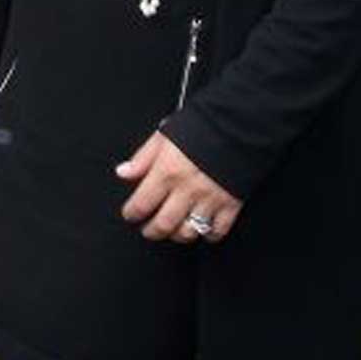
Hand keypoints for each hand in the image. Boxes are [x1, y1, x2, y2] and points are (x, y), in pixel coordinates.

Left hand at [117, 129, 241, 243]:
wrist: (237, 124)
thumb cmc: (199, 126)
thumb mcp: (164, 136)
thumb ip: (142, 158)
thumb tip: (123, 173)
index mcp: (167, 171)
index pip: (142, 204)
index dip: (132, 213)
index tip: (130, 214)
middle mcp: (186, 190)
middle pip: (163, 224)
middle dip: (151, 231)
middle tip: (148, 230)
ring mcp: (209, 200)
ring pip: (189, 232)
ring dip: (177, 235)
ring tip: (173, 230)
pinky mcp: (231, 204)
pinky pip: (217, 231)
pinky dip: (208, 235)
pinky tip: (202, 228)